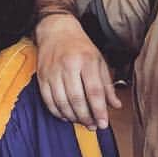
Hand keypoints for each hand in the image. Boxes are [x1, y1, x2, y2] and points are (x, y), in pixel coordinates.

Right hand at [35, 13, 119, 129]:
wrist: (56, 30)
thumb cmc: (80, 47)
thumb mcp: (99, 61)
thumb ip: (107, 85)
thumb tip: (115, 105)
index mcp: (87, 61)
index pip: (94, 91)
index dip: (99, 110)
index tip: (103, 124)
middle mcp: (69, 66)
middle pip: (77, 99)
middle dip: (86, 117)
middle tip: (93, 126)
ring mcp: (53, 71)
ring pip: (62, 102)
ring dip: (72, 116)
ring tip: (81, 121)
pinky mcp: (42, 76)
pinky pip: (48, 100)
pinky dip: (57, 111)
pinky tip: (66, 115)